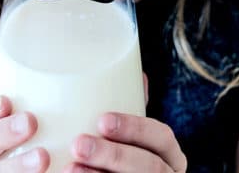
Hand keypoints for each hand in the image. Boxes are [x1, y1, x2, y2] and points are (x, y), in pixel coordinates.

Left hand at [64, 113, 186, 172]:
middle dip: (113, 156)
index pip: (161, 137)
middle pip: (148, 167)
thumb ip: (133, 111)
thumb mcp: (133, 138)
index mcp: (170, 155)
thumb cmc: (126, 161)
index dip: (134, 128)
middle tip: (78, 144)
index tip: (102, 120)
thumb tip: (138, 74)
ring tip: (68, 168)